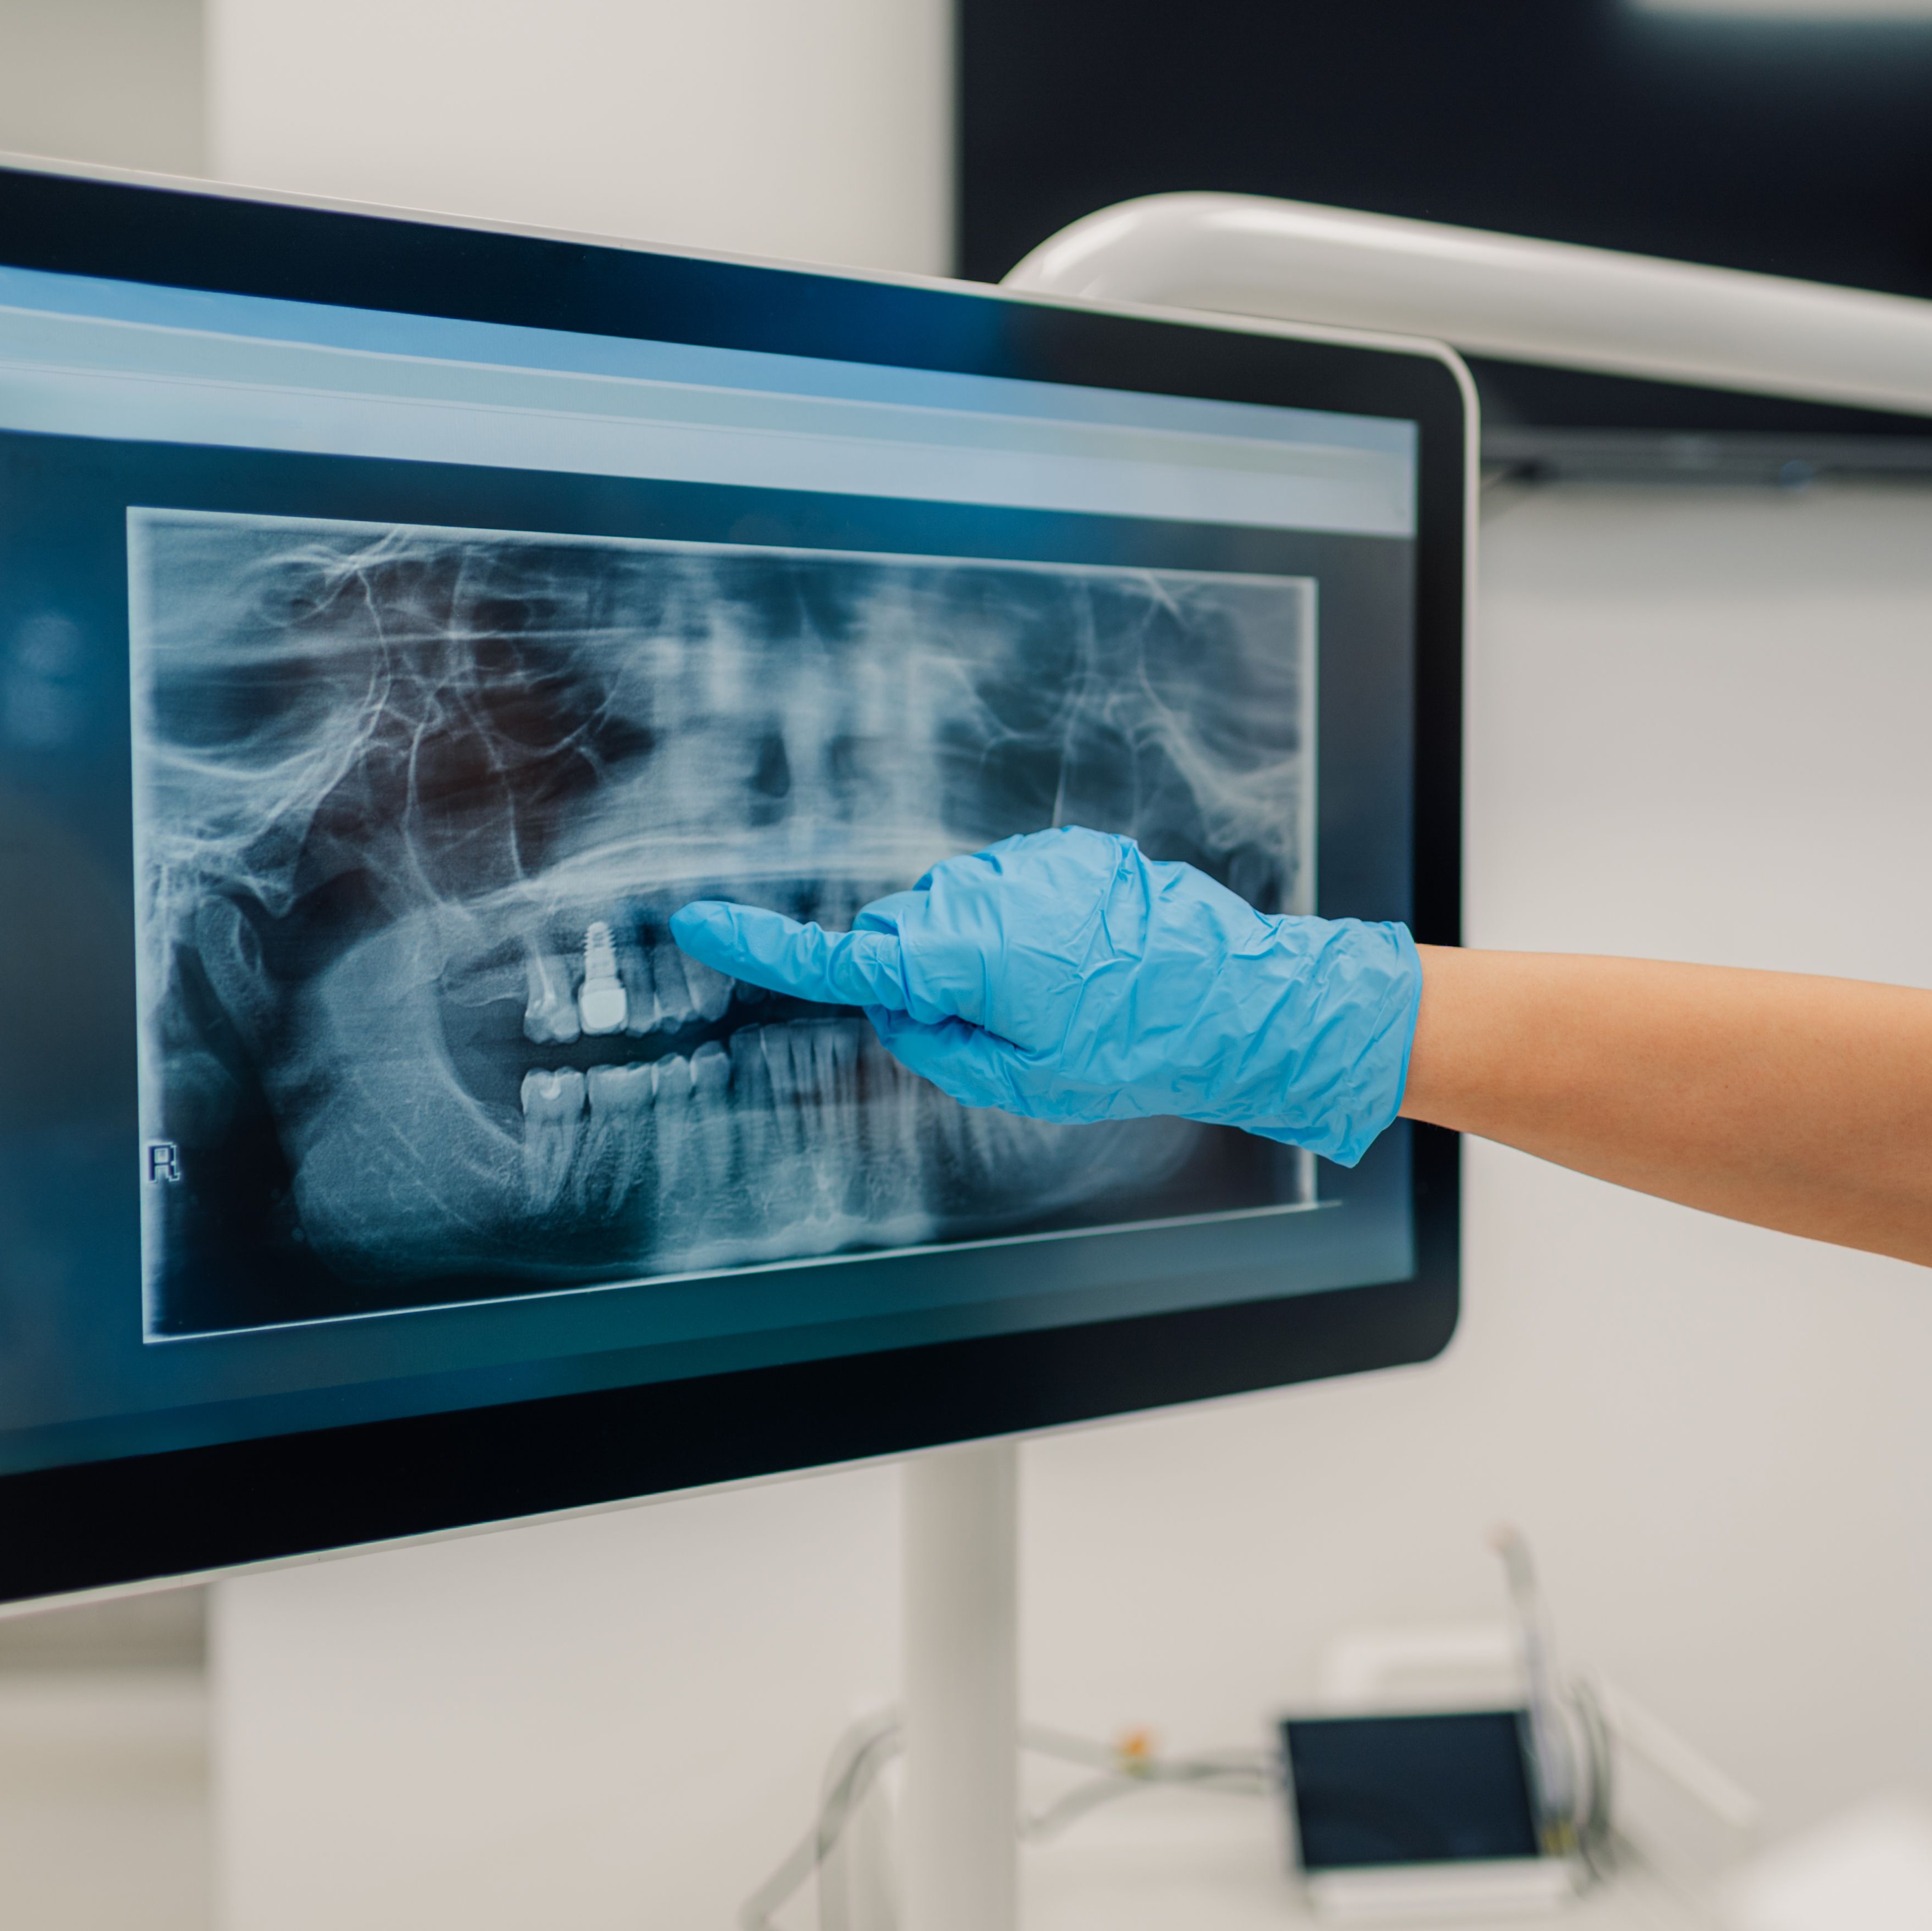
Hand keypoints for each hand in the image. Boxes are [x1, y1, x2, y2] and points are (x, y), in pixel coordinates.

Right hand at [670, 827, 1420, 1165]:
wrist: (1234, 995)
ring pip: (952, 914)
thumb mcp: (1021, 1080)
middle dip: (920, 979)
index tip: (697, 920)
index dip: (764, 944)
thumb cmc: (1131, 1047)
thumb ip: (935, 1046)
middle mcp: (986, 895)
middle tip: (999, 1027)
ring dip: (977, 952)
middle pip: (901, 936)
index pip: (846, 957)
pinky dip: (1017, 925)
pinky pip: (1003, 891)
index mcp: (968, 956)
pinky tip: (1077, 958)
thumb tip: (897, 1008)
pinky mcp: (1060, 850)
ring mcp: (1025, 863)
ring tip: (1058, 992)